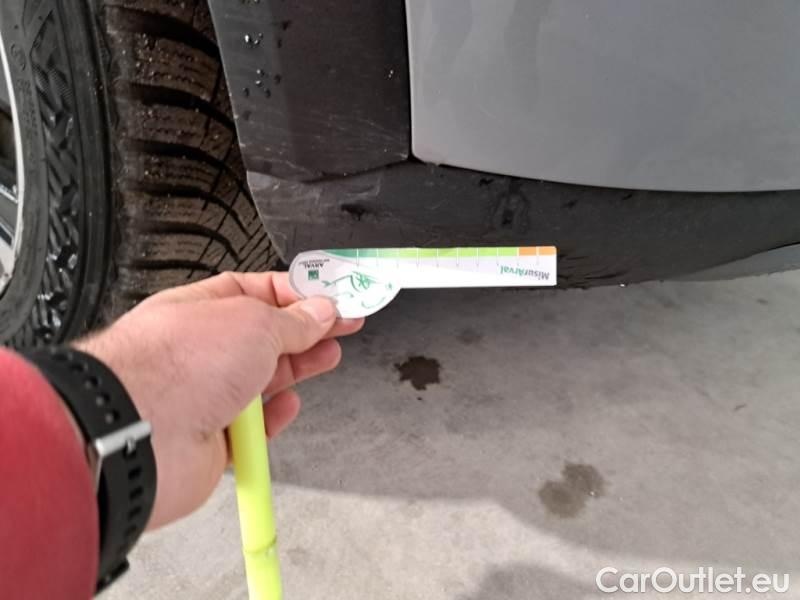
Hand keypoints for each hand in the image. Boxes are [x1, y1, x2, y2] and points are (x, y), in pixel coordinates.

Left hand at [75, 272, 363, 528]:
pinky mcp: (212, 438)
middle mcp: (202, 351)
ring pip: (261, 381)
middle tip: (342, 327)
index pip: (258, 293)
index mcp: (202, 309)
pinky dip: (273, 418)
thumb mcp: (255, 323)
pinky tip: (287, 406)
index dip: (299, 295)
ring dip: (295, 371)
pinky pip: (253, 427)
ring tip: (326, 358)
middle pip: (265, 337)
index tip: (332, 298)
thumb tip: (320, 312)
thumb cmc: (174, 367)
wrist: (142, 436)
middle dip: (306, 332)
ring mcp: (205, 395)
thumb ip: (294, 320)